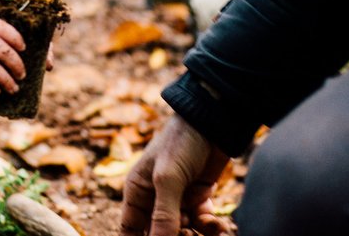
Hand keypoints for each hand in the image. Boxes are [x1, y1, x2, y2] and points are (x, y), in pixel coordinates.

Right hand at [119, 115, 231, 235]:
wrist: (214, 123)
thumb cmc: (181, 143)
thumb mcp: (168, 178)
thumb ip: (163, 214)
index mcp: (137, 191)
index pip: (130, 229)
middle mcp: (155, 198)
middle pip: (159, 234)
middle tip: (187, 235)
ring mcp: (178, 199)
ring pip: (182, 232)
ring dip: (193, 235)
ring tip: (204, 227)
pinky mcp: (199, 199)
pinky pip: (201, 224)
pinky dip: (209, 228)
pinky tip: (217, 223)